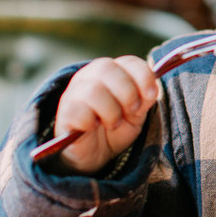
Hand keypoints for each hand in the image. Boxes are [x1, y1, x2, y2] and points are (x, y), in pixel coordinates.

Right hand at [50, 56, 158, 174]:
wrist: (95, 154)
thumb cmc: (116, 127)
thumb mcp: (137, 112)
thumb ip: (145, 98)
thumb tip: (151, 90)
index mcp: (111, 72)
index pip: (129, 62)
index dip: (143, 77)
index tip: (150, 96)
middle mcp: (90, 76)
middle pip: (107, 67)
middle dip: (128, 93)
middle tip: (131, 112)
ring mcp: (73, 93)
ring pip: (93, 90)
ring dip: (111, 111)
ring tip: (113, 123)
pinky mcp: (64, 114)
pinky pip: (78, 111)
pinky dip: (92, 122)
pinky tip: (93, 127)